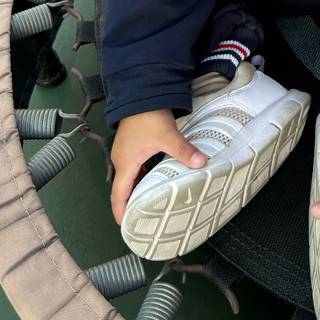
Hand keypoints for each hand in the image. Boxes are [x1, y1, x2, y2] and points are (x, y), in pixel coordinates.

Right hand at [110, 108, 206, 224]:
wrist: (141, 91)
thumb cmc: (148, 115)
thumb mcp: (167, 134)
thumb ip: (183, 150)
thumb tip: (201, 163)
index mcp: (125, 163)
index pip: (118, 196)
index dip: (121, 213)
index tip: (127, 228)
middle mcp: (121, 160)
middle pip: (123, 190)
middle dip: (130, 206)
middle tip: (143, 221)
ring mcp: (125, 152)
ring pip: (128, 178)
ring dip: (136, 191)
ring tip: (150, 205)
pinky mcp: (131, 145)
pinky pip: (133, 168)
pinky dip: (140, 178)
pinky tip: (153, 180)